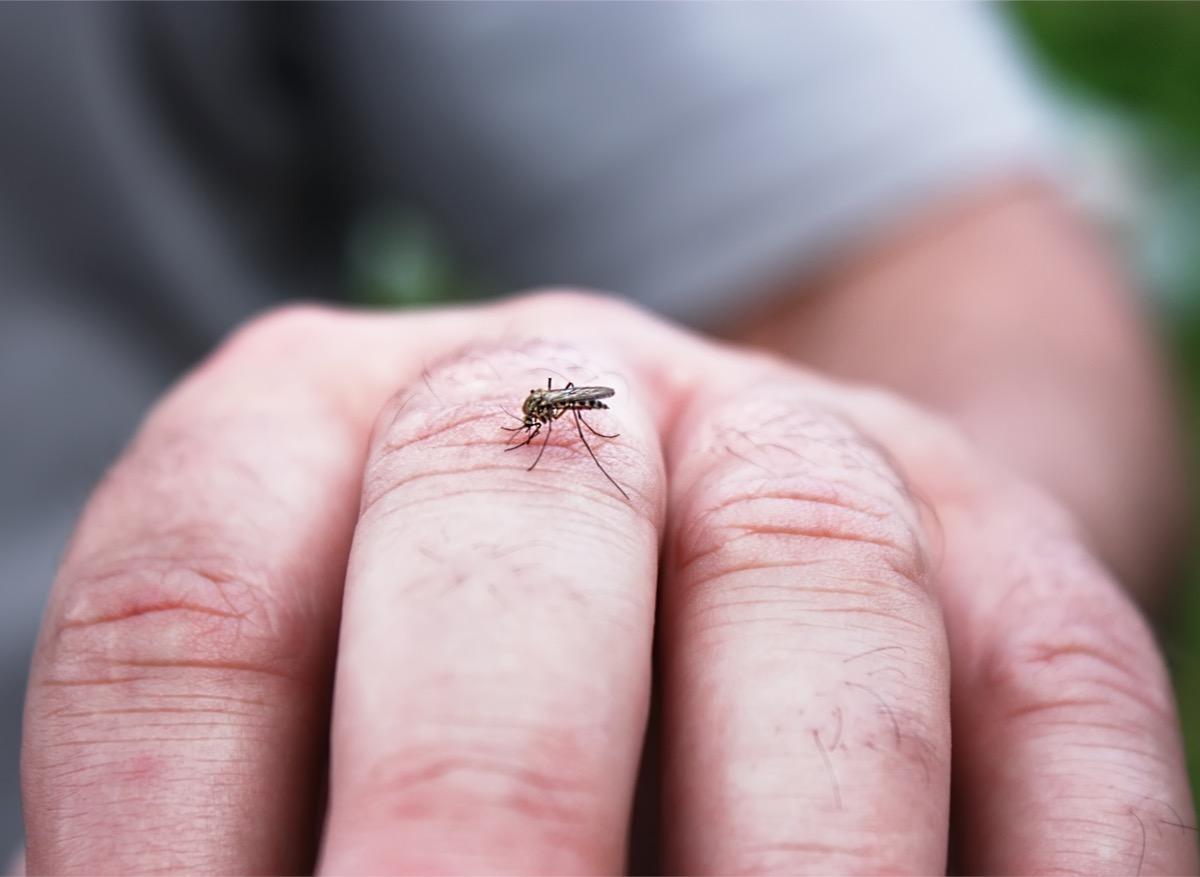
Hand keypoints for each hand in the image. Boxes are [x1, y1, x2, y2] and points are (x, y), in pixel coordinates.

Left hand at [22, 292, 1195, 873]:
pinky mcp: (1021, 566)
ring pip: (811, 579)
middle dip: (476, 814)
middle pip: (501, 518)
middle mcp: (576, 398)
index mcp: (334, 428)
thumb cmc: (496, 686)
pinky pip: (1060, 707)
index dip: (168, 846)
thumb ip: (298, 825)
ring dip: (786, 861)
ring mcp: (820, 460)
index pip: (198, 598)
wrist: (771, 549)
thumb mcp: (340, 726)